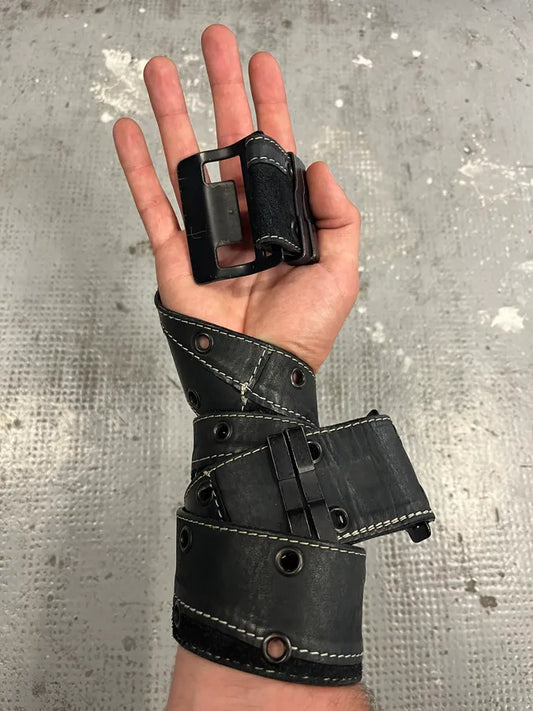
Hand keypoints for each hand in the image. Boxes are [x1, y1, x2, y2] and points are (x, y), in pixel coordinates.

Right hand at [113, 24, 359, 372]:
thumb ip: (337, 216)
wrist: (266, 374)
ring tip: (160, 70)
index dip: (267, 106)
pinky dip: (140, 171)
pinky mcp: (175, 258)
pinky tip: (130, 133)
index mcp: (281, 221)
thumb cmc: (305, 332)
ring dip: (172, 116)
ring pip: (187, 166)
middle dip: (220, 91)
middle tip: (213, 42)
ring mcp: (207, 236)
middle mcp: (242, 220)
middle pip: (227, 144)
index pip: (272, 151)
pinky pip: (155, 207)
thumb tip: (316, 163)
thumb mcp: (340, 271)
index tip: (260, 64)